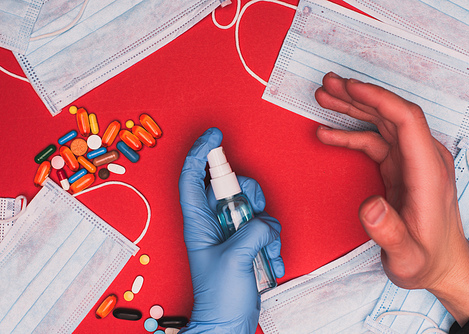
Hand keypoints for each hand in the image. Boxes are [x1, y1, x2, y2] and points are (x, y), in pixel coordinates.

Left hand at [178, 127, 283, 332]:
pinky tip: (269, 260)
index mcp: (198, 223)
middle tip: (253, 211)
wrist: (228, 323)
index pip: (192, 177)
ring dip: (265, 222)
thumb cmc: (218, 298)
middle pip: (229, 186)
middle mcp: (213, 223)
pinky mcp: (246, 242)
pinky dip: (271, 239)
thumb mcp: (233, 260)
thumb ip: (251, 232)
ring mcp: (231, 232)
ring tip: (264, 247)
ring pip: (250, 205)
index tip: (214, 137)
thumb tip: (263, 222)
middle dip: (247, 193)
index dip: (200, 153)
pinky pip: (263, 226)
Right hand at [315, 72, 468, 324]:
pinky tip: (329, 133)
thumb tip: (369, 207)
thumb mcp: (407, 255)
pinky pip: (374, 141)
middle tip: (328, 85)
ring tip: (324, 97)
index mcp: (428, 171)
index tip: (350, 87)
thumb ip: (388, 232)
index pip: (407, 120)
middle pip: (390, 114)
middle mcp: (423, 159)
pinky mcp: (400, 167)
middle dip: (357, 96)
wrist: (440, 266)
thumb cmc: (426, 259)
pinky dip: (350, 134)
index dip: (378, 99)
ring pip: (381, 123)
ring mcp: (411, 161)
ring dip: (352, 109)